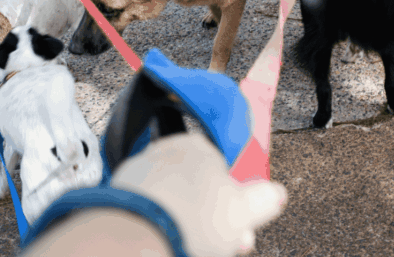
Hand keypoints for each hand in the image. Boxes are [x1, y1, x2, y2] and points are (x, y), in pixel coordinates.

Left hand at [111, 133, 286, 256]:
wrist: (136, 235)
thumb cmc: (194, 218)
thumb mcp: (244, 211)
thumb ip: (264, 199)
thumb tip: (277, 193)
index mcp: (199, 147)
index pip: (223, 171)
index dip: (235, 203)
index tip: (240, 228)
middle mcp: (166, 152)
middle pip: (197, 189)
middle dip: (212, 220)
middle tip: (222, 245)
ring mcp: (138, 172)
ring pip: (171, 201)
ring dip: (185, 224)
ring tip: (192, 247)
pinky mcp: (117, 195)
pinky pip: (147, 211)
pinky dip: (156, 225)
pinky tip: (163, 242)